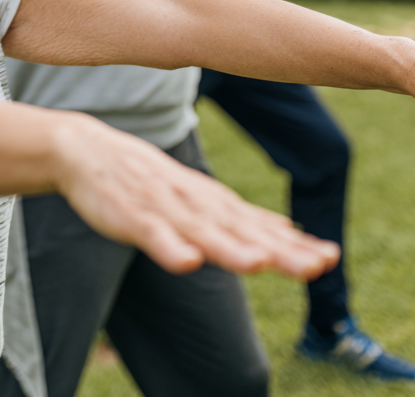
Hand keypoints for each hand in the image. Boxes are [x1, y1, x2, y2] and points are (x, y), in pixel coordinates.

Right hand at [56, 116, 338, 278]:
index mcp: (210, 201)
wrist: (83, 148)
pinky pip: (151, 234)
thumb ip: (238, 217)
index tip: (331, 257)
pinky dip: (170, 248)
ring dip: (231, 248)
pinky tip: (187, 263)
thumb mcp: (196, 195)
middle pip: (240, 230)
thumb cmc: (142, 177)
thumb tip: (291, 233)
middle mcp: (193, 203)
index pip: (257, 224)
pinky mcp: (129, 215)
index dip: (293, 242)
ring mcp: (161, 208)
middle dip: (278, 249)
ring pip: (201, 232)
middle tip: (318, 266)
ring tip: (260, 264)